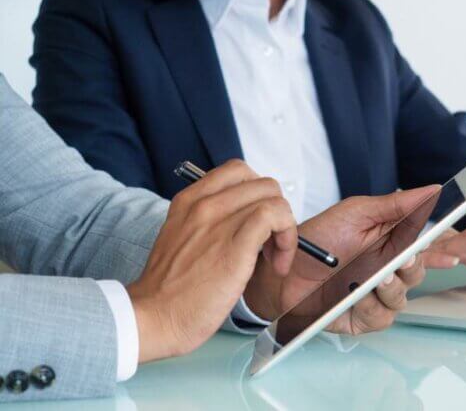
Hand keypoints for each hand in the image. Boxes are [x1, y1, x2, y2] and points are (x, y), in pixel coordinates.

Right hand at [127, 160, 296, 362]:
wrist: (153, 318)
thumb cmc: (171, 290)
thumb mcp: (182, 239)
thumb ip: (209, 223)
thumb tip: (247, 222)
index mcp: (189, 200)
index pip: (238, 171)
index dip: (258, 195)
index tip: (258, 223)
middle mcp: (204, 204)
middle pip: (263, 184)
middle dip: (277, 211)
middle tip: (271, 243)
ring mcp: (219, 222)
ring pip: (273, 198)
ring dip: (286, 228)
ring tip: (275, 258)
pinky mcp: (235, 245)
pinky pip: (275, 216)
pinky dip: (288, 238)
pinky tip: (278, 264)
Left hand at [245, 186, 437, 334]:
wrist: (283, 267)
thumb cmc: (318, 238)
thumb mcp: (358, 212)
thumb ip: (397, 204)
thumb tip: (431, 190)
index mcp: (393, 242)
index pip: (435, 243)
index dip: (463, 239)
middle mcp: (390, 269)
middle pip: (421, 271)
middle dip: (413, 265)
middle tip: (402, 257)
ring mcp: (378, 295)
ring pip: (403, 296)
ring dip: (388, 285)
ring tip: (371, 275)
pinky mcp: (364, 318)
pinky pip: (381, 315)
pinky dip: (368, 304)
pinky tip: (353, 294)